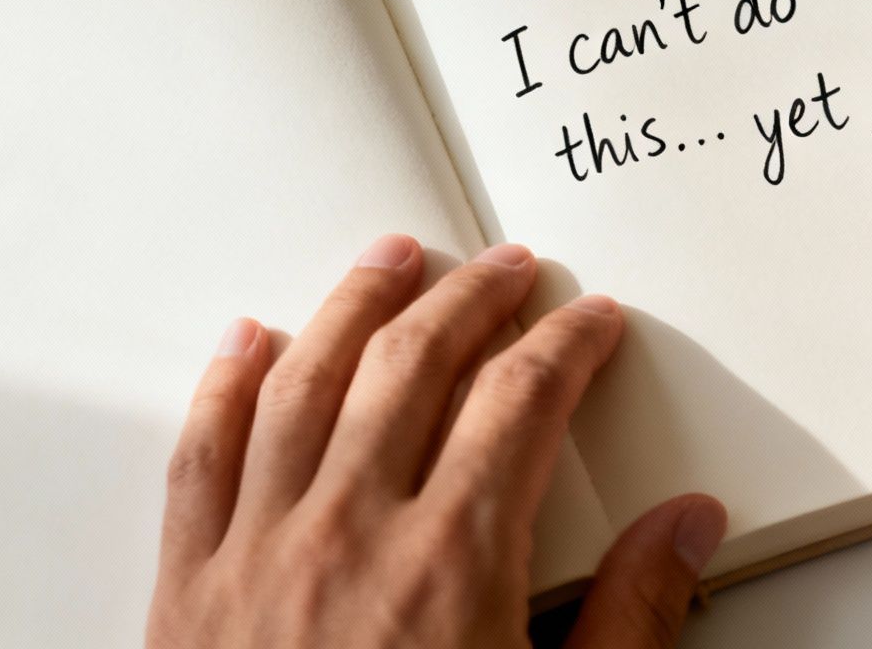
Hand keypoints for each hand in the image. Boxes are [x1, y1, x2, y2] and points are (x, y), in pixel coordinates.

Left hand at [146, 235, 726, 648]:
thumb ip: (631, 621)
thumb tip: (686, 528)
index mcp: (451, 565)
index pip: (520, 402)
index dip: (564, 345)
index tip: (590, 322)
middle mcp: (348, 536)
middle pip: (414, 366)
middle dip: (471, 300)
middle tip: (509, 270)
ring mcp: (257, 556)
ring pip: (303, 382)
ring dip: (355, 306)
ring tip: (391, 259)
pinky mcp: (185, 592)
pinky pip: (198, 456)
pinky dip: (224, 386)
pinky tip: (248, 343)